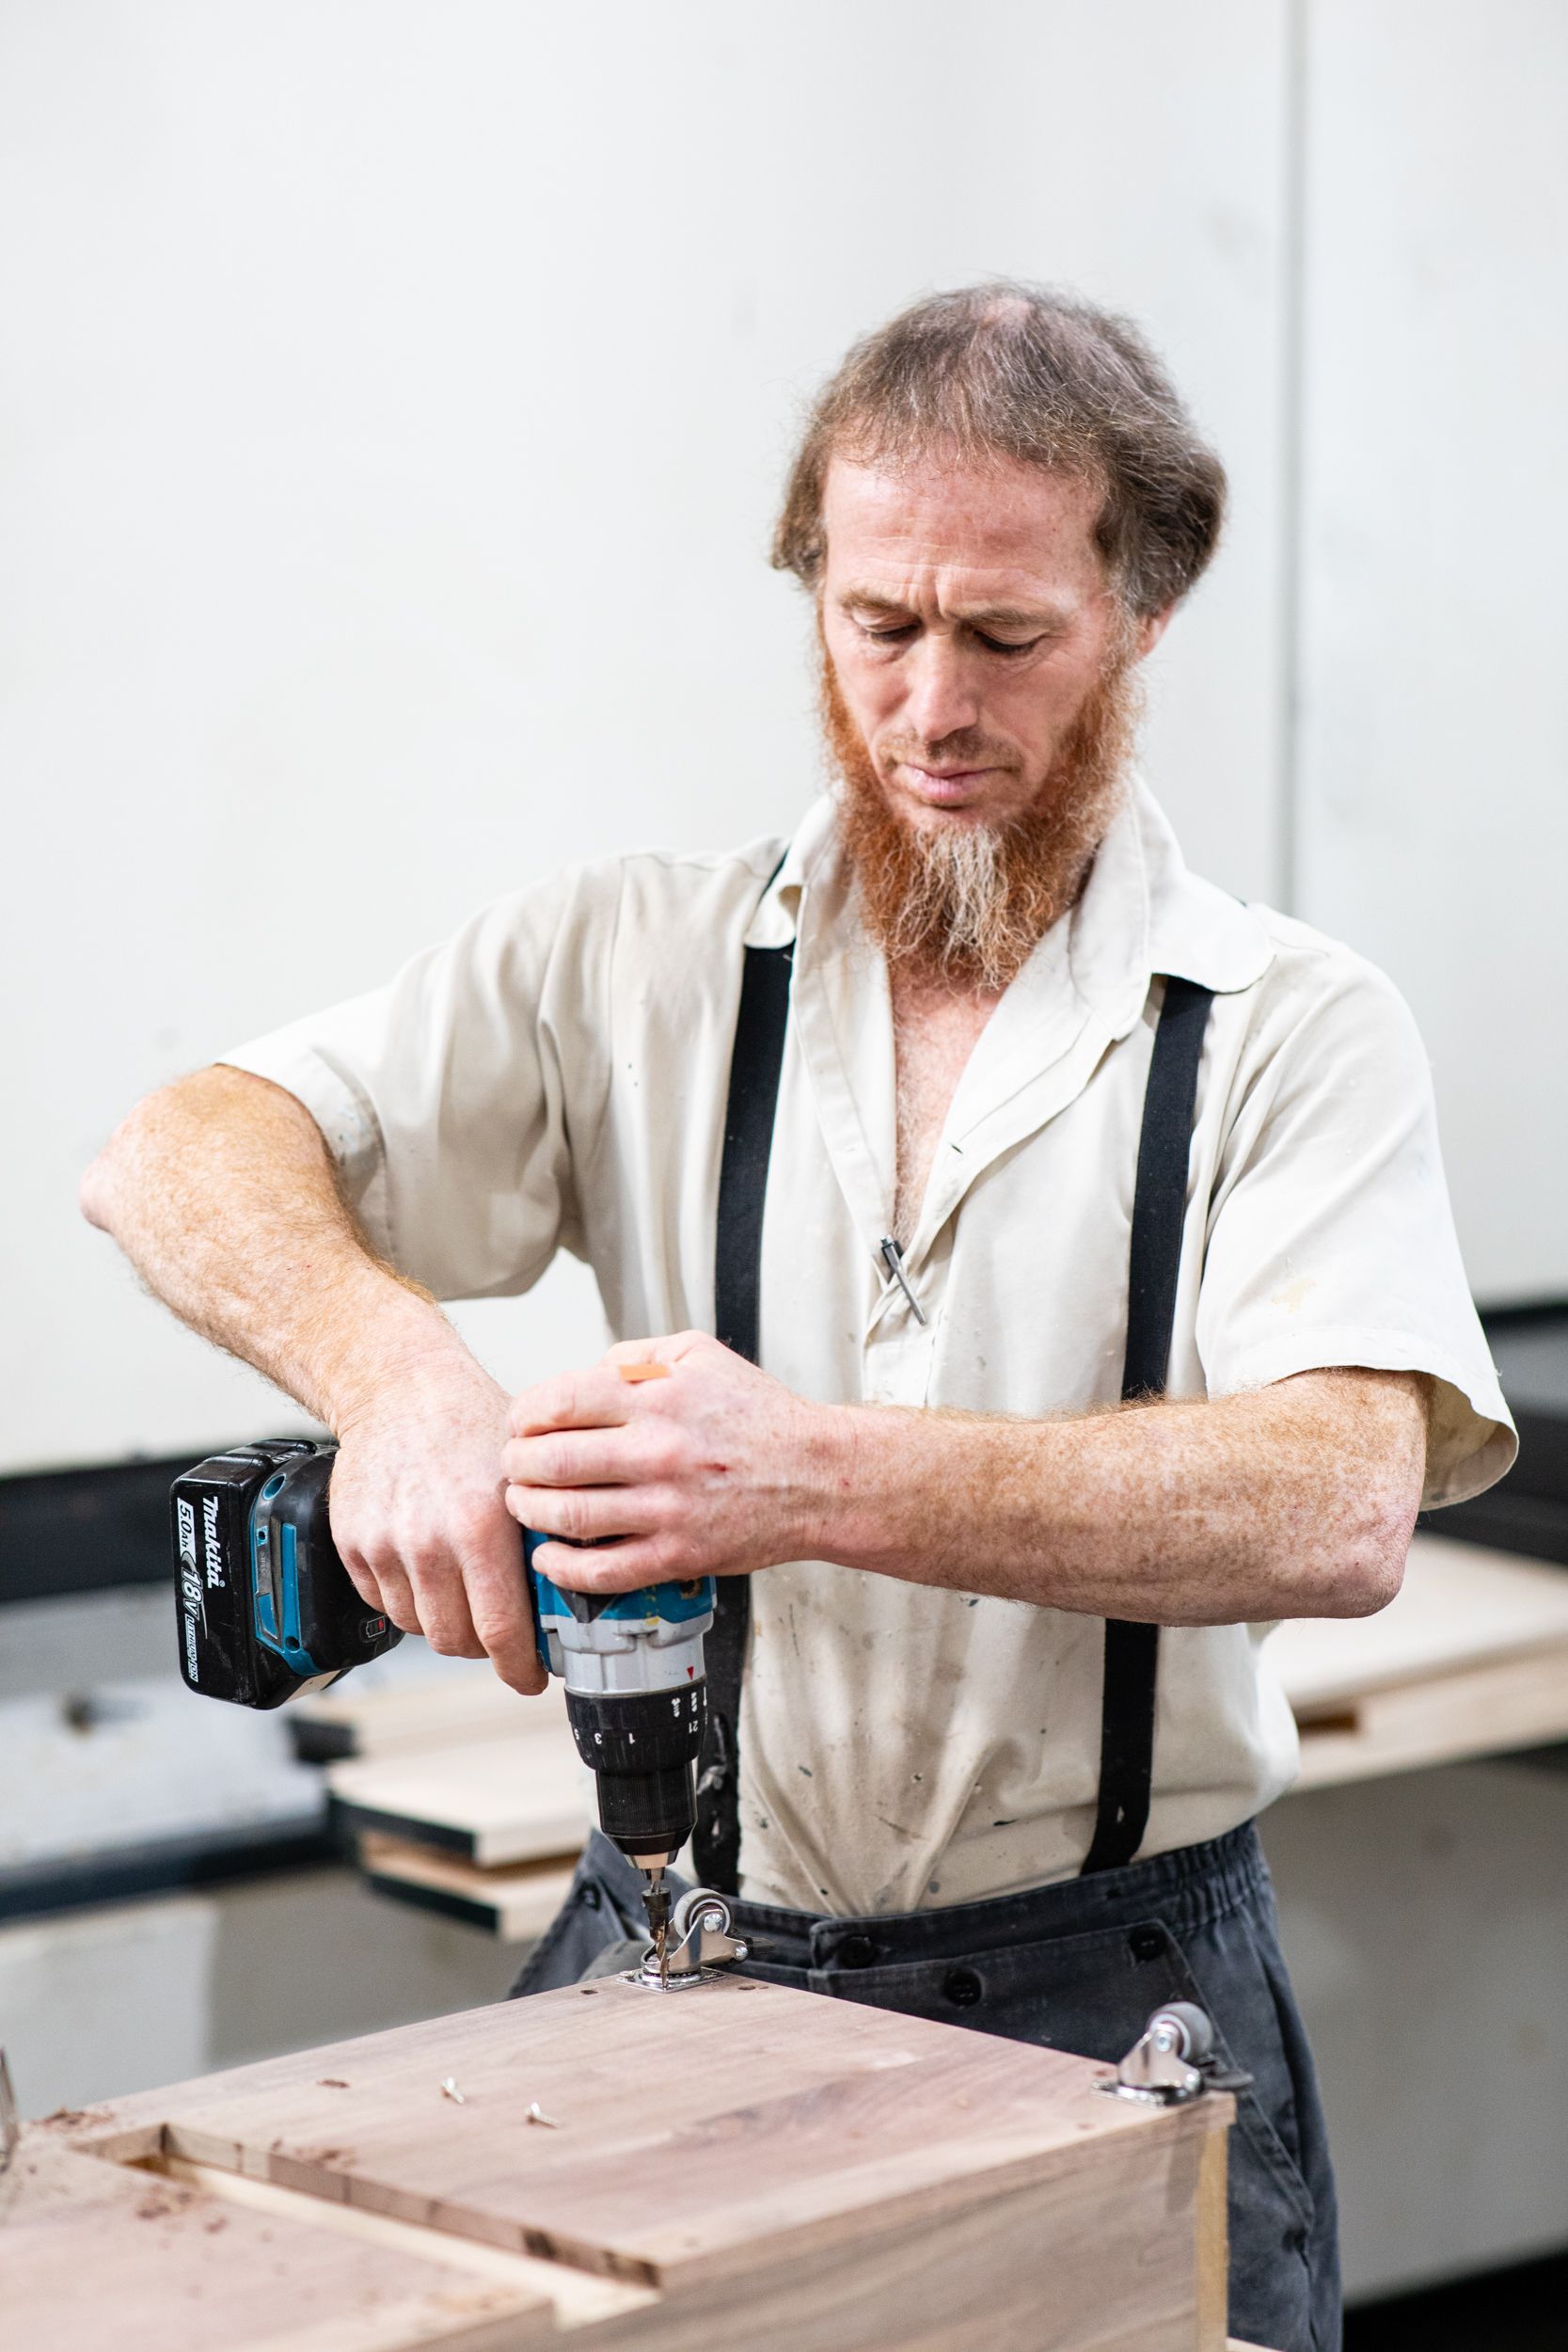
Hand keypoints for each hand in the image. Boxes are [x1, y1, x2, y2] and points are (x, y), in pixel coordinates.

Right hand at [328, 1345, 545, 1694]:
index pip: (501, 1632)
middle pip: (457, 1642)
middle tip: (500, 1631)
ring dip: (445, 1622)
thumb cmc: (470, 1422)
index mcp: (481, 1527)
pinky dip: (409, 1599)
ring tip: (464, 1590)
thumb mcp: (529, 1472)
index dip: (520, 1668)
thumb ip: (548, 1533)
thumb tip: (578, 1592)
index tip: (531, 1678)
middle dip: (485, 1648)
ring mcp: (384, 1546)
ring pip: (420, 1627)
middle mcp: (428, 1543)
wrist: (398, 1387)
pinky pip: (384, 1603)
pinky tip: (428, 1568)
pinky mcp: (352, 1544)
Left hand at [501, 1331, 831, 1594]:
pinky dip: (561, 1567)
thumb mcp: (701, 1355)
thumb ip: (636, 1354)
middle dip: (517, 1464)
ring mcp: (668, 1507)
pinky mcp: (679, 1554)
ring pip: (567, 1515)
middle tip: (514, 1466)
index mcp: (659, 1396)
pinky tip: (549, 1555)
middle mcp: (659, 1450)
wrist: (819, 1477)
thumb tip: (585, 1373)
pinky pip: (601, 1571)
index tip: (520, 1424)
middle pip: (550, 1460)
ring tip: (524, 1505)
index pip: (558, 1402)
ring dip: (529, 1512)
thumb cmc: (760, 1417)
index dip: (523, 1415)